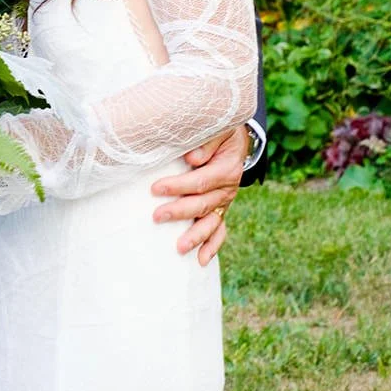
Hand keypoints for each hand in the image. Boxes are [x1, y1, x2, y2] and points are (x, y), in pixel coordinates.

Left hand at [150, 124, 247, 265]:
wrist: (235, 139)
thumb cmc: (219, 133)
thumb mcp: (217, 129)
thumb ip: (206, 142)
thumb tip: (192, 158)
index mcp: (226, 169)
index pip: (200, 181)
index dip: (178, 186)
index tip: (155, 188)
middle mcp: (227, 189)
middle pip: (203, 204)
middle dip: (179, 211)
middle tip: (157, 216)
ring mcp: (224, 202)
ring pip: (211, 222)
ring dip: (195, 236)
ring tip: (179, 248)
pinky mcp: (220, 209)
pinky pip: (219, 231)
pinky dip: (212, 246)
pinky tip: (201, 261)